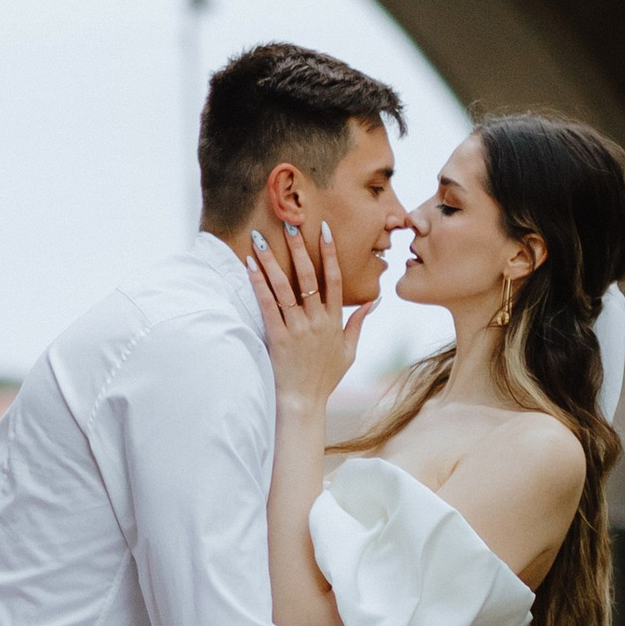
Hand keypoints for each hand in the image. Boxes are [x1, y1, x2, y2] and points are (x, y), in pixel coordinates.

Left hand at [247, 217, 369, 412]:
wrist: (304, 402)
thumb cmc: (326, 377)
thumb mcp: (349, 351)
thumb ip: (358, 323)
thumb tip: (374, 301)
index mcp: (335, 321)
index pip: (335, 279)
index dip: (330, 253)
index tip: (324, 229)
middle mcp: (317, 321)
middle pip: (308, 277)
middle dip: (299, 248)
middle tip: (290, 223)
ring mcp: (297, 329)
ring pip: (285, 287)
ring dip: (272, 261)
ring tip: (261, 239)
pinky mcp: (278, 337)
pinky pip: (268, 305)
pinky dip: (258, 284)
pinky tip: (250, 266)